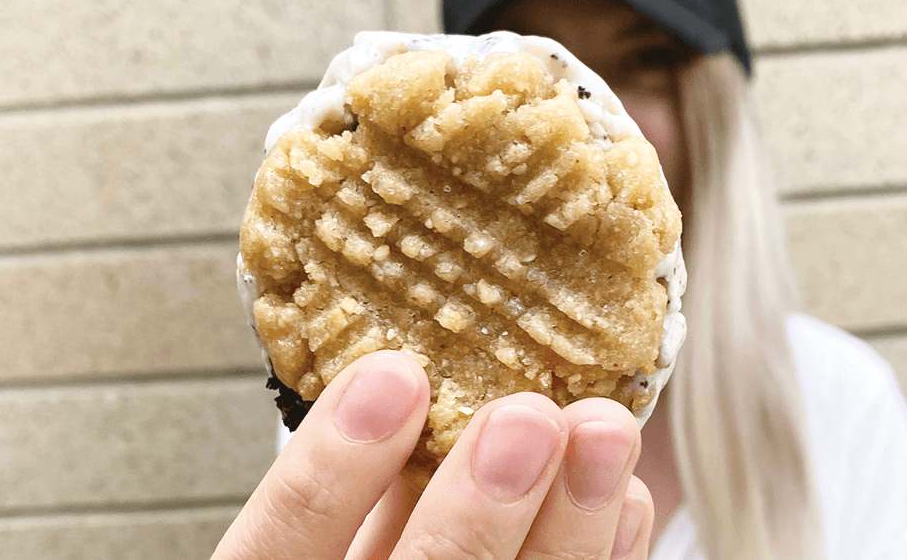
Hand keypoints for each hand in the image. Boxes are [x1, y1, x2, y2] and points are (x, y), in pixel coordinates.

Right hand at [213, 350, 654, 559]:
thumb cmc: (372, 543)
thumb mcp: (332, 516)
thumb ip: (358, 474)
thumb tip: (407, 366)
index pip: (278, 548)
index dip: (329, 470)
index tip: (390, 376)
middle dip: (476, 511)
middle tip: (526, 418)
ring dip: (569, 524)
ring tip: (604, 433)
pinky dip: (606, 556)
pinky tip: (628, 498)